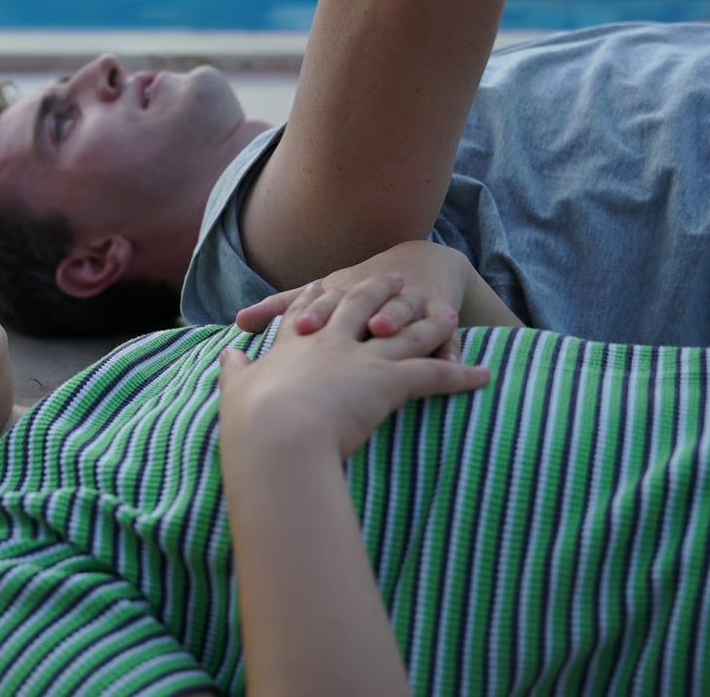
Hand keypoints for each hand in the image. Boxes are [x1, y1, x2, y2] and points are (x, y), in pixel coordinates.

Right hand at [220, 273, 489, 460]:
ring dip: (430, 324)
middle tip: (397, 277)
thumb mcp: (236, 390)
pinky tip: (483, 375)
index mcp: (297, 343)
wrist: (275, 432)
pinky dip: (462, 374)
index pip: (312, 309)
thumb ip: (234, 371)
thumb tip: (226, 356)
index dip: (322, 296)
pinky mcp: (391, 381)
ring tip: (450, 316)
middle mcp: (334, 340)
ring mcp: (364, 357)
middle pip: (362, 304)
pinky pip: (435, 374)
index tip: (329, 284)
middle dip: (381, 290)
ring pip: (406, 333)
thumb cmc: (252, 419)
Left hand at [235, 242, 474, 360]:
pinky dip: (449, 347)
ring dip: (397, 320)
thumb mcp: (323, 298)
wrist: (422, 265)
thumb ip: (282, 310)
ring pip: (405, 311)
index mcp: (343, 291)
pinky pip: (448, 335)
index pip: (327, 302)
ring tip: (387, 332)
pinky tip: (450, 361)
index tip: (300, 331)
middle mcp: (374, 294)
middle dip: (355, 314)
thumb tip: (236, 321)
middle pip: (364, 303)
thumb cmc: (357, 291)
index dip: (315, 314)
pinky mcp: (442, 314)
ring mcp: (410, 302)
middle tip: (346, 331)